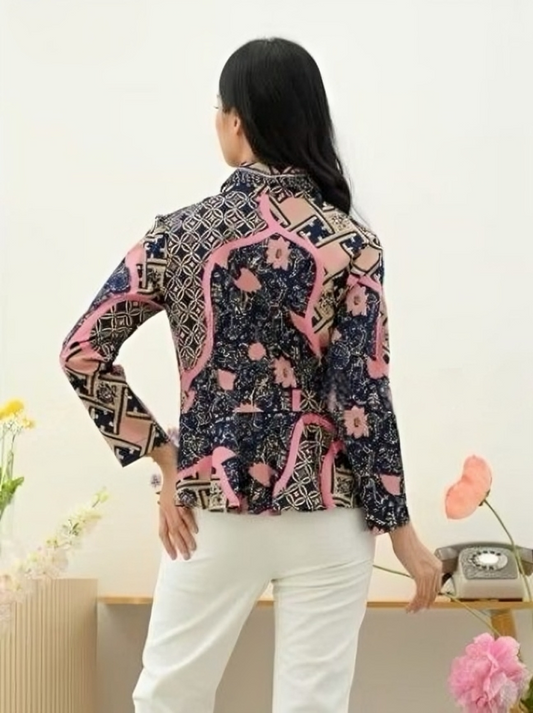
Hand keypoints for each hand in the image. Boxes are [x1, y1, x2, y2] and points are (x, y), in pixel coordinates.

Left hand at [151, 442, 197, 559]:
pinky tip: (194, 531)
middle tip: (186, 557)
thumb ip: (175, 507)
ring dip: (185, 538)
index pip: (162, 531)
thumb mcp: (170, 495)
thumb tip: (182, 519)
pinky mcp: (179, 496)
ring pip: (178, 525)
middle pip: (171, 532)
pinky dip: (190, 522)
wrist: (170, 460)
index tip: (173, 556)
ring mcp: (172, 502)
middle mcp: (166, 508)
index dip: (167, 545)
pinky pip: (185, 512)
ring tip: (192, 549)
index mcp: (162, 509)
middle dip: (178, 546)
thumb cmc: (172, 477)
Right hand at [389, 524, 441, 612]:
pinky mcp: (421, 575)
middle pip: (432, 593)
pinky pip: (420, 594)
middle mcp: (436, 570)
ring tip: (411, 610)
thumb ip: (422, 570)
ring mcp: (429, 573)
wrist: (404, 536)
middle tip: (417, 610)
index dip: (430, 598)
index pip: (436, 587)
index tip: (425, 603)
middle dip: (424, 604)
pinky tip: (410, 606)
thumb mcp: (419, 559)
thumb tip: (418, 578)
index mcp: (437, 566)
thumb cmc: (408, 543)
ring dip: (418, 605)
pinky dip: (415, 602)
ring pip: (425, 596)